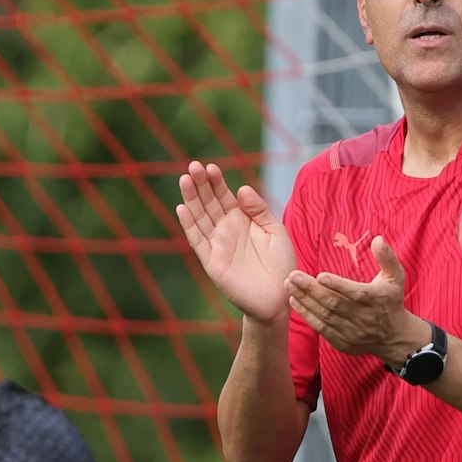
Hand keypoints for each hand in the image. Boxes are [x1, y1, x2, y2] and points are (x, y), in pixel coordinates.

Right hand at [176, 162, 295, 322]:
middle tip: (193, 165)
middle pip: (209, 202)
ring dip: (191, 199)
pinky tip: (181, 208)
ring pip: (200, 217)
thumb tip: (241, 189)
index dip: (216, 181)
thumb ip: (259, 210)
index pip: (224, 195)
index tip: (211, 167)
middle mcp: (226, 229)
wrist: (279, 296)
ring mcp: (217, 244)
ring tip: (185, 179)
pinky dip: (189, 225)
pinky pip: (198, 241)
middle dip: (201, 184)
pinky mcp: (212, 261)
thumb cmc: (280, 264)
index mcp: (241, 219)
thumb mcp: (275, 231)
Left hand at [286, 236, 427, 362]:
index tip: (320, 276)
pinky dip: (307, 315)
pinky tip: (295, 302)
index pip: (356, 293)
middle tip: (293, 276)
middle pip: (334, 303)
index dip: (338, 285)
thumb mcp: (395, 277)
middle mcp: (364, 317)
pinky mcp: (342, 342)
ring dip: (305, 301)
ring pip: (325, 316)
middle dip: (311, 290)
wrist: (394, 337)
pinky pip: (321, 328)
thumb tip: (377, 239)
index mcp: (376, 299)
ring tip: (289, 286)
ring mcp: (352, 332)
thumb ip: (386, 257)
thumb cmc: (391, 301)